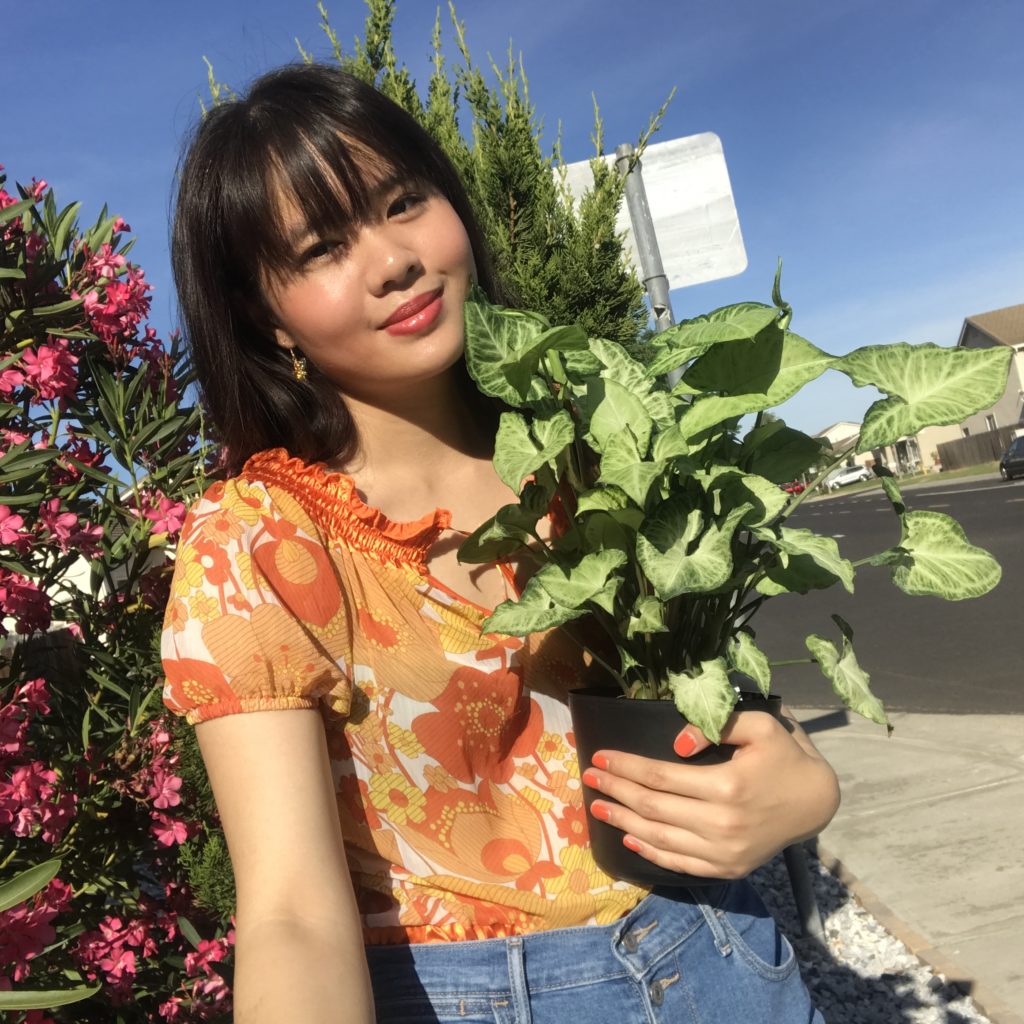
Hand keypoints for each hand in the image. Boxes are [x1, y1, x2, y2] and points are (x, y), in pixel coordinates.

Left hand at [581, 706, 839, 878]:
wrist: (816, 802)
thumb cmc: (784, 757)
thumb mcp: (760, 725)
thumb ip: (716, 726)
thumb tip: (677, 742)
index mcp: (726, 785)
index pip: (659, 777)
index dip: (626, 766)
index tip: (600, 756)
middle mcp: (721, 824)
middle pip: (652, 807)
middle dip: (615, 791)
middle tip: (589, 777)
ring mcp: (724, 853)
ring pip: (660, 839)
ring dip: (623, 823)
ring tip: (597, 808)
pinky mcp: (728, 869)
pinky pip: (680, 864)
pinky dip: (651, 853)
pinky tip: (630, 839)